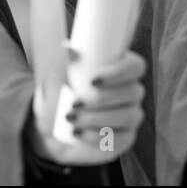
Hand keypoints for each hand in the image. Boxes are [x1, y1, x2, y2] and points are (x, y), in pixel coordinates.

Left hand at [33, 47, 146, 165]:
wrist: (51, 128)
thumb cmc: (58, 95)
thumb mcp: (57, 76)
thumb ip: (63, 61)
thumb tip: (68, 48)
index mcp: (122, 69)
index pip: (135, 66)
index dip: (119, 72)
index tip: (93, 80)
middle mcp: (132, 92)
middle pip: (133, 93)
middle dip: (103, 99)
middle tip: (75, 103)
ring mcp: (132, 116)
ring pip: (128, 116)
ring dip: (98, 118)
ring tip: (71, 119)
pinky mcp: (125, 139)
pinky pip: (121, 139)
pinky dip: (98, 137)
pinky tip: (79, 134)